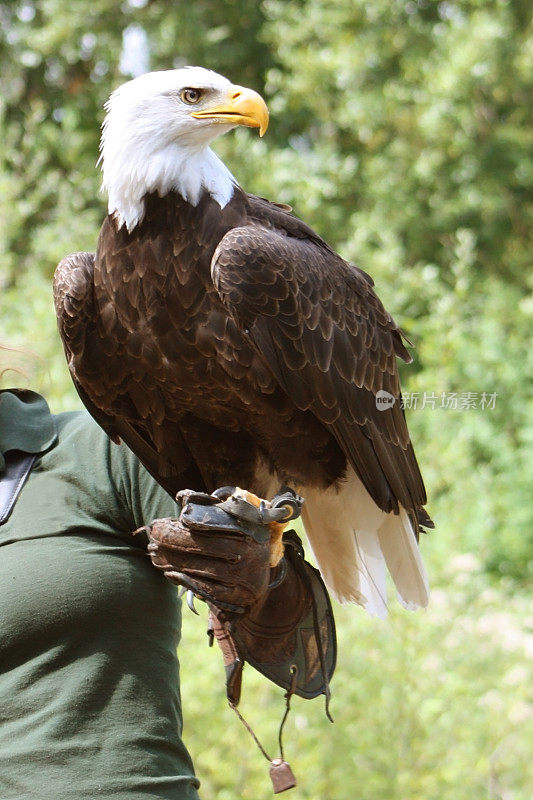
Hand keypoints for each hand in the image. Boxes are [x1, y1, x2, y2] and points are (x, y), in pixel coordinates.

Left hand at [146, 490, 271, 613]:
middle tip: (154, 533)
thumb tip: (183, 496)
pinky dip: (184, 580)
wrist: (255, 583)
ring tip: (154, 553)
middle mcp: (251, 553)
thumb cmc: (238, 543)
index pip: (220, 523)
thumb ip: (211, 508)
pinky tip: (168, 572)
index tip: (177, 517)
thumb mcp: (233, 522)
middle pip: (205, 545)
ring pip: (201, 567)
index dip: (196, 520)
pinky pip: (204, 588)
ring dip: (172, 559)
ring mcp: (244, 577)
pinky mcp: (234, 596)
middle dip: (174, 538)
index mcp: (251, 529)